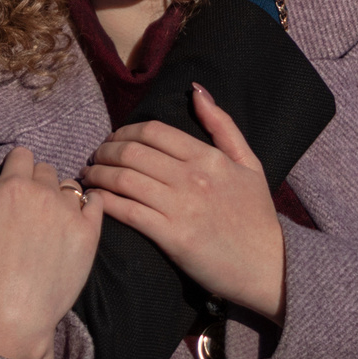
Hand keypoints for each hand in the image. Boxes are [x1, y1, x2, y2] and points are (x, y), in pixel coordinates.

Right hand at [0, 131, 102, 358]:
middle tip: (24, 214)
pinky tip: (71, 224)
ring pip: (69, 186)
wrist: (11, 317)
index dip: (13, 172)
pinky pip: (96, 203)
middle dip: (35, 183)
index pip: (20, 156)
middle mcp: (45, 193)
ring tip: (46, 225)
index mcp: (12, 186)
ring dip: (59, 196)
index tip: (8, 194)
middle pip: (45, 170)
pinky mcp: (90, 235)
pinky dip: (86, 207)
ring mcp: (71, 214)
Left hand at [81, 85, 286, 320]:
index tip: (113, 140)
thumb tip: (196, 90)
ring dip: (97, 175)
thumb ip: (222, 125)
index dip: (124, 131)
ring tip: (88, 178)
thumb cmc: (257, 216)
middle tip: (94, 157)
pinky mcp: (172, 237)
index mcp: (208, 158)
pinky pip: (127, 212)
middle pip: (132, 152)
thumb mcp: (249, 163)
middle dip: (104, 151)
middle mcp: (192, 178)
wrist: (269, 267)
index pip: (153, 131)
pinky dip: (104, 202)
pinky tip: (94, 200)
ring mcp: (181, 207)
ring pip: (124, 179)